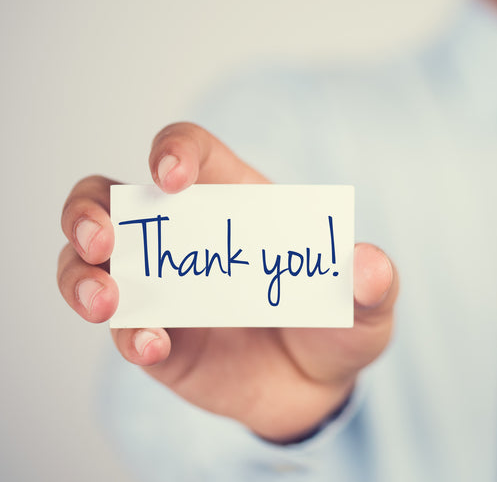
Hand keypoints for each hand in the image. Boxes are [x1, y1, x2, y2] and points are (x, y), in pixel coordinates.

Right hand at [57, 122, 397, 441]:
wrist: (321, 388)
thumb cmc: (338, 323)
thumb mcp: (368, 305)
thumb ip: (374, 284)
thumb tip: (370, 266)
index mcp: (237, 203)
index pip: (190, 153)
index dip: (173, 151)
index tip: (170, 175)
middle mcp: (187, 237)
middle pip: (109, 199)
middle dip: (89, 209)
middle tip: (104, 237)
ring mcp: (163, 287)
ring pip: (88, 262)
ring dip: (81, 274)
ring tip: (107, 300)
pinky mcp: (156, 337)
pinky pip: (123, 328)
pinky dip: (129, 335)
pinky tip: (154, 346)